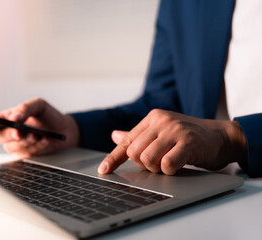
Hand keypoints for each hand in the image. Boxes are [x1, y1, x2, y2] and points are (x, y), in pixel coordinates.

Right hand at [0, 98, 79, 156]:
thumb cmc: (49, 115)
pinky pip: (26, 153)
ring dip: (26, 142)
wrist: (65, 130)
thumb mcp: (39, 105)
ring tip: (38, 135)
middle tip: (19, 132)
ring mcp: (17, 144)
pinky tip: (45, 140)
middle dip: (9, 135)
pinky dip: (36, 147)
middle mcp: (9, 131)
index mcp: (8, 117)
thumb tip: (13, 117)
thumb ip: (25, 108)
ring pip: (12, 147)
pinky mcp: (26, 154)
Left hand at [98, 109, 246, 174]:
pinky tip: (178, 166)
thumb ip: (139, 135)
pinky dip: (170, 171)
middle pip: (134, 153)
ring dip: (157, 169)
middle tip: (158, 163)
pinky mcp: (188, 142)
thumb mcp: (162, 132)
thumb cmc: (189, 137)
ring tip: (168, 164)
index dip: (113, 158)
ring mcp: (175, 130)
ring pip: (147, 159)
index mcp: (152, 118)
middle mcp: (161, 121)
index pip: (126, 141)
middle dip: (143, 165)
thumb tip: (114, 135)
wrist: (221, 136)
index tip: (103, 171)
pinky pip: (167, 164)